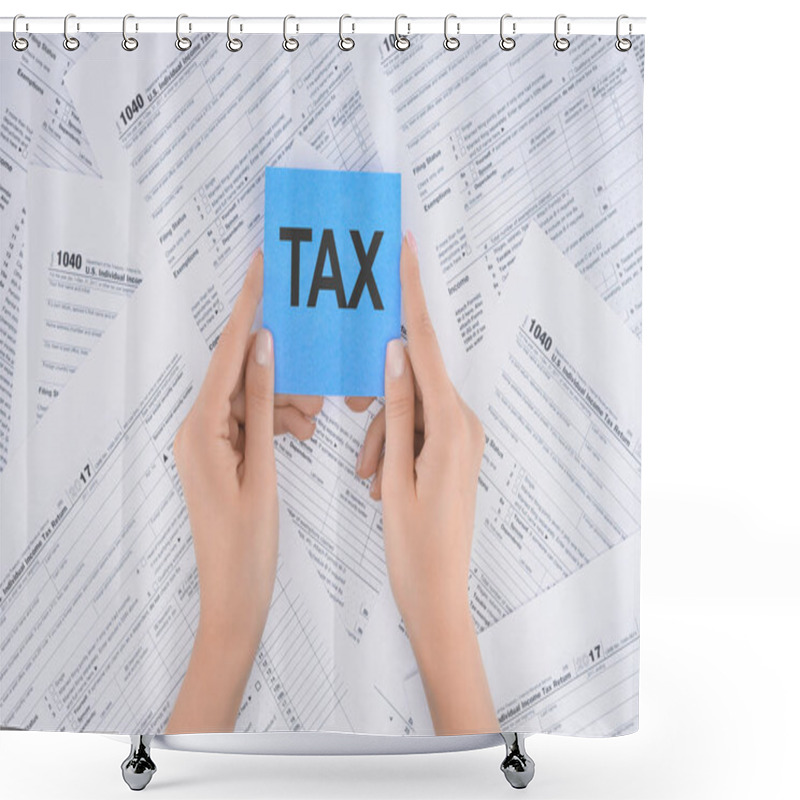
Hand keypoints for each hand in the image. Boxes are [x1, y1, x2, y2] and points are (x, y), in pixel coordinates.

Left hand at [165, 249, 320, 732]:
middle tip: (318, 377)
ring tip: (314, 416)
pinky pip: (252, 420)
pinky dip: (278, 419)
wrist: (234, 599)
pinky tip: (301, 432)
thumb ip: (262, 405)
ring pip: (251, 397)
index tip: (263, 269)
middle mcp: (196, 429)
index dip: (248, 308)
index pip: (227, 355)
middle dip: (281, 370)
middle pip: (240, 375)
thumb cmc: (247, 547)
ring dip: (284, 400)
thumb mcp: (262, 470)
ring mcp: (208, 442)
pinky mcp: (221, 454)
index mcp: (200, 430)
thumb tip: (264, 348)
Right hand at [355, 232, 498, 734]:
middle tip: (364, 453)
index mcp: (451, 427)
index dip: (412, 296)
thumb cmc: (414, 546)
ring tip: (373, 482)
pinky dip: (395, 447)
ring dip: (384, 439)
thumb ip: (397, 410)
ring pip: (410, 411)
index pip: (426, 348)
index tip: (405, 253)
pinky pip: (417, 429)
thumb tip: (396, 354)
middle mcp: (464, 425)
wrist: (439, 596)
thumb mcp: (395, 475)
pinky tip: (382, 483)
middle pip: (413, 385)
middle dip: (380, 412)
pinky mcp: (455, 451)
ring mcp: (462, 439)